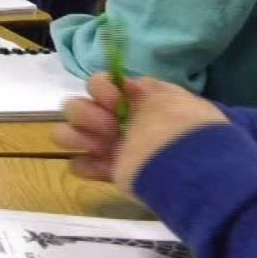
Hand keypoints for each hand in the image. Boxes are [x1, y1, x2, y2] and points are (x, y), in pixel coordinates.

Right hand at [53, 74, 227, 192]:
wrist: (188, 164)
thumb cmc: (177, 125)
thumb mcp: (167, 95)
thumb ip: (144, 87)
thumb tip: (128, 86)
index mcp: (130, 100)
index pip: (97, 85)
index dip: (100, 89)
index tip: (114, 101)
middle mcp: (116, 120)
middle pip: (75, 108)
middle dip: (85, 115)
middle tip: (110, 128)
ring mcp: (109, 146)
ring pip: (68, 135)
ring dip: (76, 137)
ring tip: (101, 147)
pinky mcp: (107, 172)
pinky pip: (78, 165)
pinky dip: (85, 165)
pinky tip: (104, 166)